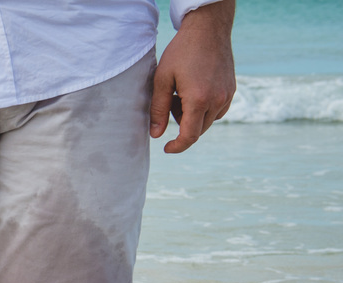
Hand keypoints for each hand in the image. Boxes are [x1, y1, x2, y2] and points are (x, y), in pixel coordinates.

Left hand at [150, 0, 235, 153]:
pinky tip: (194, 90)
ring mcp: (227, 95)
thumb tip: (156, 135)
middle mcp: (217, 100)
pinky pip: (217, 110)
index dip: (177, 147)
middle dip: (181, 124)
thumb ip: (158, 109)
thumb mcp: (162, 80)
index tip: (167, 148)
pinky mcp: (231, 89)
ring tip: (181, 93)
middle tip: (171, 101)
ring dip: (192, 116)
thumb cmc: (182, 52)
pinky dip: (204, 109)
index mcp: (199, 100)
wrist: (208, 29)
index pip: (189, 136)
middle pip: (198, 130)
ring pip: (208, 121)